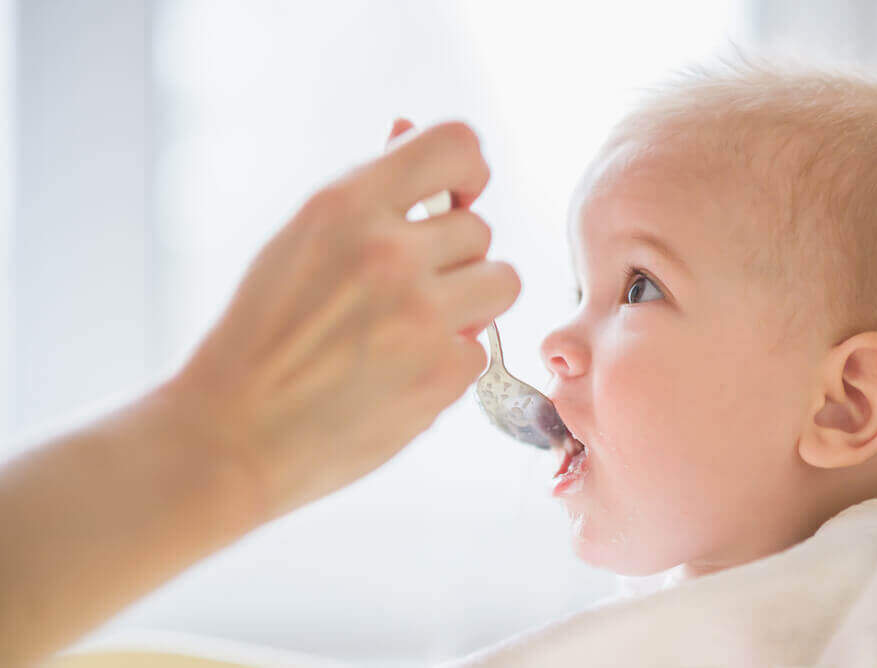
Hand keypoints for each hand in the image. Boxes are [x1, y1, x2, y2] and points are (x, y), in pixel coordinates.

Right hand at [164, 121, 520, 520]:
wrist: (232, 434)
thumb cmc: (260, 335)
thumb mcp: (298, 242)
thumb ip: (365, 194)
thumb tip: (405, 128)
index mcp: (346, 206)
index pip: (456, 145)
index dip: (468, 170)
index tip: (456, 197)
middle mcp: (389, 253)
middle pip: (481, 229)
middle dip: (452, 260)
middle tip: (405, 292)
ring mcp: (421, 316)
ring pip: (502, 283)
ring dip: (470, 304)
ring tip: (414, 329)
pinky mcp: (441, 376)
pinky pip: (480, 350)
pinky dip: (448, 364)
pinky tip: (398, 376)